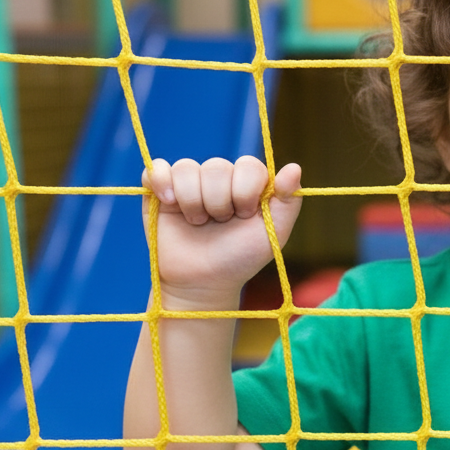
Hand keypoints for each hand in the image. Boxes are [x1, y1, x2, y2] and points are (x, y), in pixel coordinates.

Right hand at [141, 156, 302, 305]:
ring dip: (193, 201)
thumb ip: (288, 201)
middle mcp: (219, 178)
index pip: (248, 165)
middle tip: (219, 223)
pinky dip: (160, 182)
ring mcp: (188, 183)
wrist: (202, 284)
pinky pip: (156, 169)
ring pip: (186, 168)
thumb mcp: (273, 234)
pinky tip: (169, 203)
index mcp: (247, 183)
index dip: (245, 191)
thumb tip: (294, 167)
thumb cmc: (240, 259)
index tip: (244, 215)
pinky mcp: (159, 191)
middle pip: (216, 166)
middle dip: (219, 202)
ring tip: (197, 223)